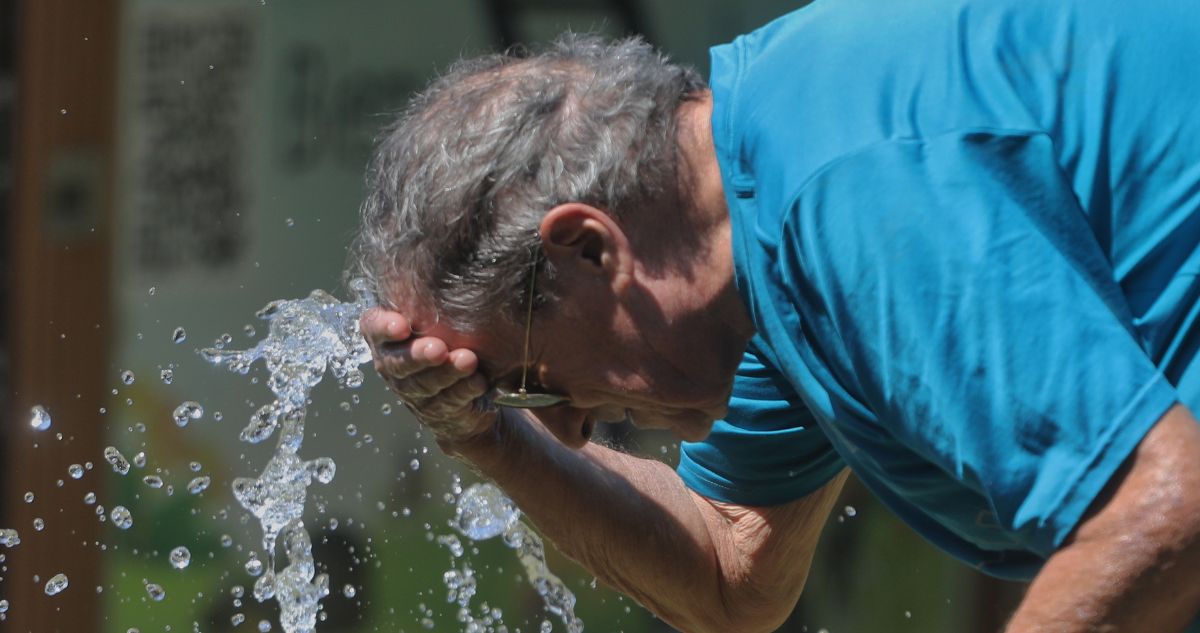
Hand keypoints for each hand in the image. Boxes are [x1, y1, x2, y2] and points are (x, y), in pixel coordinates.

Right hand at [360, 307, 495, 444]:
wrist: (462, 386)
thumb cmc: (445, 338)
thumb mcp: (433, 317)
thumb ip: (431, 299)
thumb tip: (446, 253)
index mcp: (385, 336)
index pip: (373, 327)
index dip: (384, 327)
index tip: (402, 325)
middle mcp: (392, 364)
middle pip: (398, 363)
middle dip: (418, 355)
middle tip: (438, 348)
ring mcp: (411, 391)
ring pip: (423, 384)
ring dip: (447, 372)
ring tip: (467, 361)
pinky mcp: (434, 411)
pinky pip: (447, 402)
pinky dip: (463, 391)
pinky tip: (478, 381)